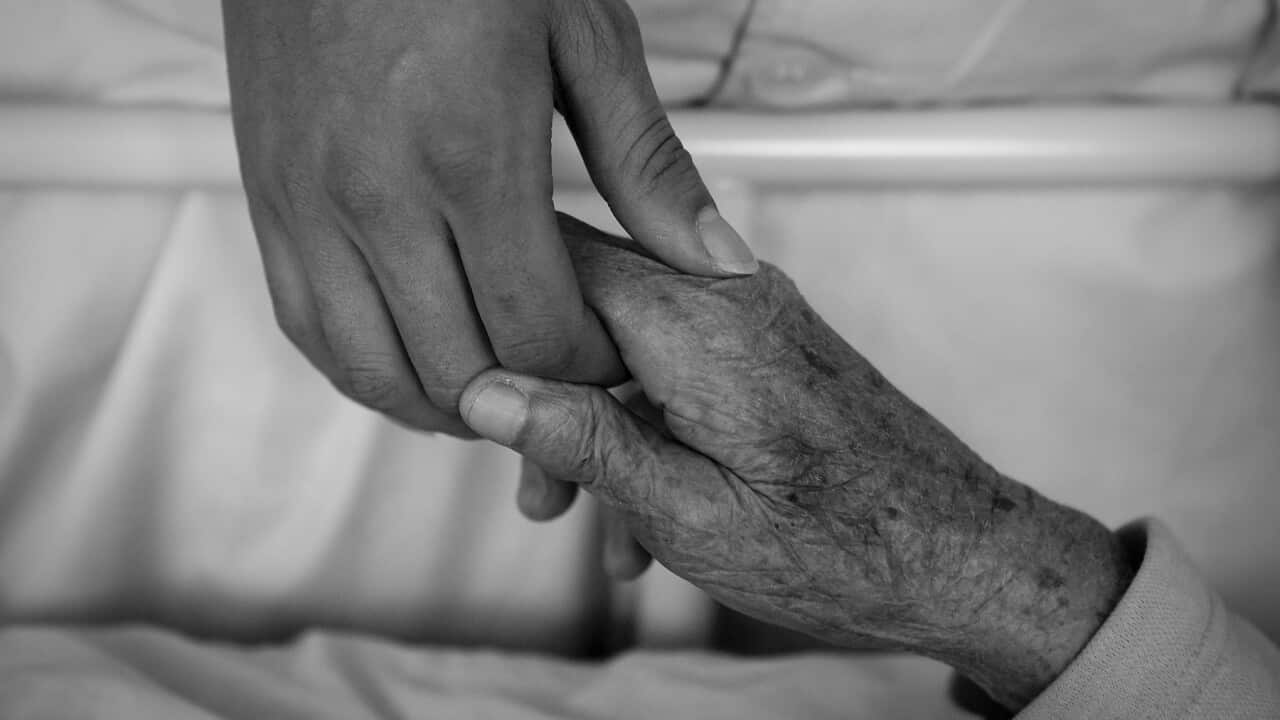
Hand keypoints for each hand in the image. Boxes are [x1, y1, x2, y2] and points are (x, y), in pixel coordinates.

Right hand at [222, 0, 755, 432]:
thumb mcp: (585, 37)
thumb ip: (647, 164)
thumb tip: (713, 256)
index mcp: (470, 154)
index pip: (536, 329)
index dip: (586, 367)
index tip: (613, 355)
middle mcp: (376, 193)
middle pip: (460, 366)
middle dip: (529, 396)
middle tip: (568, 381)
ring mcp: (308, 202)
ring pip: (374, 369)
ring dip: (446, 402)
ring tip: (500, 388)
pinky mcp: (266, 197)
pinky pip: (308, 327)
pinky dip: (365, 367)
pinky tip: (415, 357)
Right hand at [461, 215, 1133, 709]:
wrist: (960, 553)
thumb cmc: (846, 545)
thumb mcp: (691, 514)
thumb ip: (586, 442)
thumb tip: (489, 393)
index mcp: (698, 327)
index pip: (555, 258)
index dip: (496, 318)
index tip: (469, 395)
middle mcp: (727, 297)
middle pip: (584, 300)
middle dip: (542, 390)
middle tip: (537, 489)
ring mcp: (752, 316)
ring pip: (624, 339)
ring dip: (593, 422)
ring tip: (592, 520)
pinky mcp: (767, 346)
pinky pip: (673, 361)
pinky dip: (644, 424)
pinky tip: (647, 513)